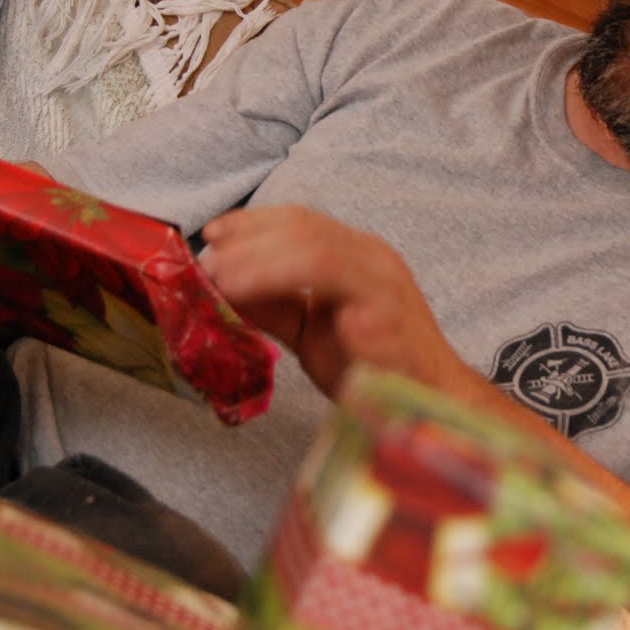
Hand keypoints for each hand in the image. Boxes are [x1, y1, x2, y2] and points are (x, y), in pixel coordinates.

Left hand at [197, 206, 459, 396]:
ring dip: (253, 254)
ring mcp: (379, 272)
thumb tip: (224, 288)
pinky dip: (273, 273)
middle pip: (301, 223)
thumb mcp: (310, 332)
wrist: (426, 407)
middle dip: (246, 237)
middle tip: (203, 263)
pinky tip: (242, 291)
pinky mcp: (381, 298)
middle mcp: (371, 254)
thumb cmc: (374, 373)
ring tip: (216, 277)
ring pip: (309, 239)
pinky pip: (323, 267)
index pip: (301, 221)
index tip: (211, 237)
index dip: (252, 223)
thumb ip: (274, 307)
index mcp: (358, 256)